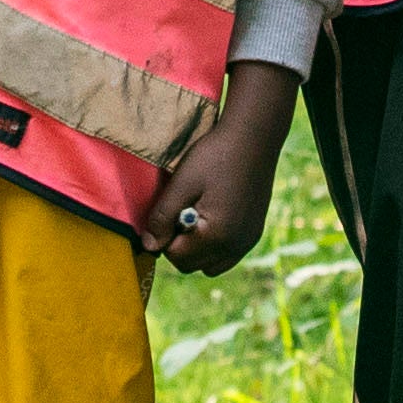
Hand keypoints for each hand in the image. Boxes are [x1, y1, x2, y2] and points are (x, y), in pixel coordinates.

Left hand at [139, 64, 299, 272]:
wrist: (254, 136)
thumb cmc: (215, 156)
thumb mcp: (182, 183)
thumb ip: (162, 217)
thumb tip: (148, 246)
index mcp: (217, 236)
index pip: (176, 257)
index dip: (164, 237)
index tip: (167, 210)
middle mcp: (236, 246)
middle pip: (193, 265)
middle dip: (179, 245)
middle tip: (180, 211)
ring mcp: (248, 240)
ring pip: (211, 264)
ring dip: (197, 248)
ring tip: (195, 214)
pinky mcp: (254, 232)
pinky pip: (228, 254)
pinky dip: (215, 243)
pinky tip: (213, 214)